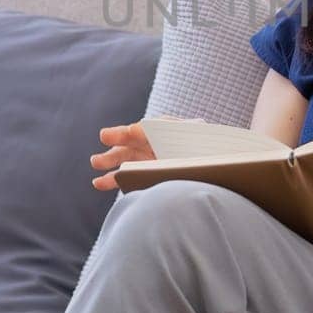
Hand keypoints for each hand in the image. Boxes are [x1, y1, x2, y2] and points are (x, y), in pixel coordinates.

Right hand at [89, 116, 204, 189]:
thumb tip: (147, 133)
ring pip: (125, 162)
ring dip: (110, 166)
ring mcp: (149, 161)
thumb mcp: (193, 140)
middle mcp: (154, 144)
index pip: (144, 130)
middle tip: (96, 157)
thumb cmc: (207, 149)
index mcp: (165, 131)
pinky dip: (116, 181)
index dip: (127, 132)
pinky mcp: (148, 176)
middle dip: (114, 150)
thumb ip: (174, 138)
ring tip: (95, 171)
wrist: (218, 169)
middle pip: (130, 146)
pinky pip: (129, 178)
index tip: (110, 135)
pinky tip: (100, 182)